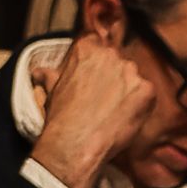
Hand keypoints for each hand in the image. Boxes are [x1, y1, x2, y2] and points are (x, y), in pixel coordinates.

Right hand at [28, 32, 154, 187]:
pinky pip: (146, 93)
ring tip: (113, 110)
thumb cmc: (61, 118)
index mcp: (86, 48)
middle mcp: (110, 53)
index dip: (96, 62)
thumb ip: (52, 75)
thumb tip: (39, 72)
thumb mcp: (52, 90)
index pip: (97, 44)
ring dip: (127, 90)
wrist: (76, 143)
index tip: (94, 75)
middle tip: (103, 97)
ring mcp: (130, 71)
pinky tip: (124, 117)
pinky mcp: (147, 89)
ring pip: (132, 77)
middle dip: (113, 76)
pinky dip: (139, 105)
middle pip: (117, 60)